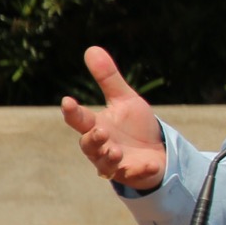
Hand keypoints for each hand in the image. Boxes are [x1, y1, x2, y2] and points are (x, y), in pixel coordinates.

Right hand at [59, 46, 166, 190]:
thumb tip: (91, 48)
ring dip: (108, 158)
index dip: (72, 111)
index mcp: (96, 126)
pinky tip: (148, 165)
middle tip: (100, 131)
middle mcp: (102, 146)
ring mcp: (116, 163)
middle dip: (93, 140)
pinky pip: (133, 176)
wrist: (157, 151)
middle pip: (89, 145)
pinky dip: (138, 171)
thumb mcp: (125, 99)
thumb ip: (108, 78)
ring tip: (115, 151)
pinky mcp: (133, 174)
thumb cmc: (135, 126)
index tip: (67, 101)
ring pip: (105, 165)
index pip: (79, 119)